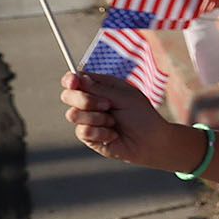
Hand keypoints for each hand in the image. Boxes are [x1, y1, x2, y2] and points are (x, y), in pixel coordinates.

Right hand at [61, 70, 196, 168]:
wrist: (150, 141)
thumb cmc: (141, 115)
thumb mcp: (123, 96)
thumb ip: (100, 88)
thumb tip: (77, 77)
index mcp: (99, 87)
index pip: (74, 80)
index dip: (70, 80)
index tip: (73, 83)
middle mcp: (90, 102)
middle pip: (68, 96)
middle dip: (85, 100)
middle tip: (107, 105)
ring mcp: (87, 120)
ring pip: (73, 114)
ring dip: (97, 118)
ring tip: (114, 122)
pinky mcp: (89, 136)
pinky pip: (82, 131)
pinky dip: (101, 133)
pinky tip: (113, 135)